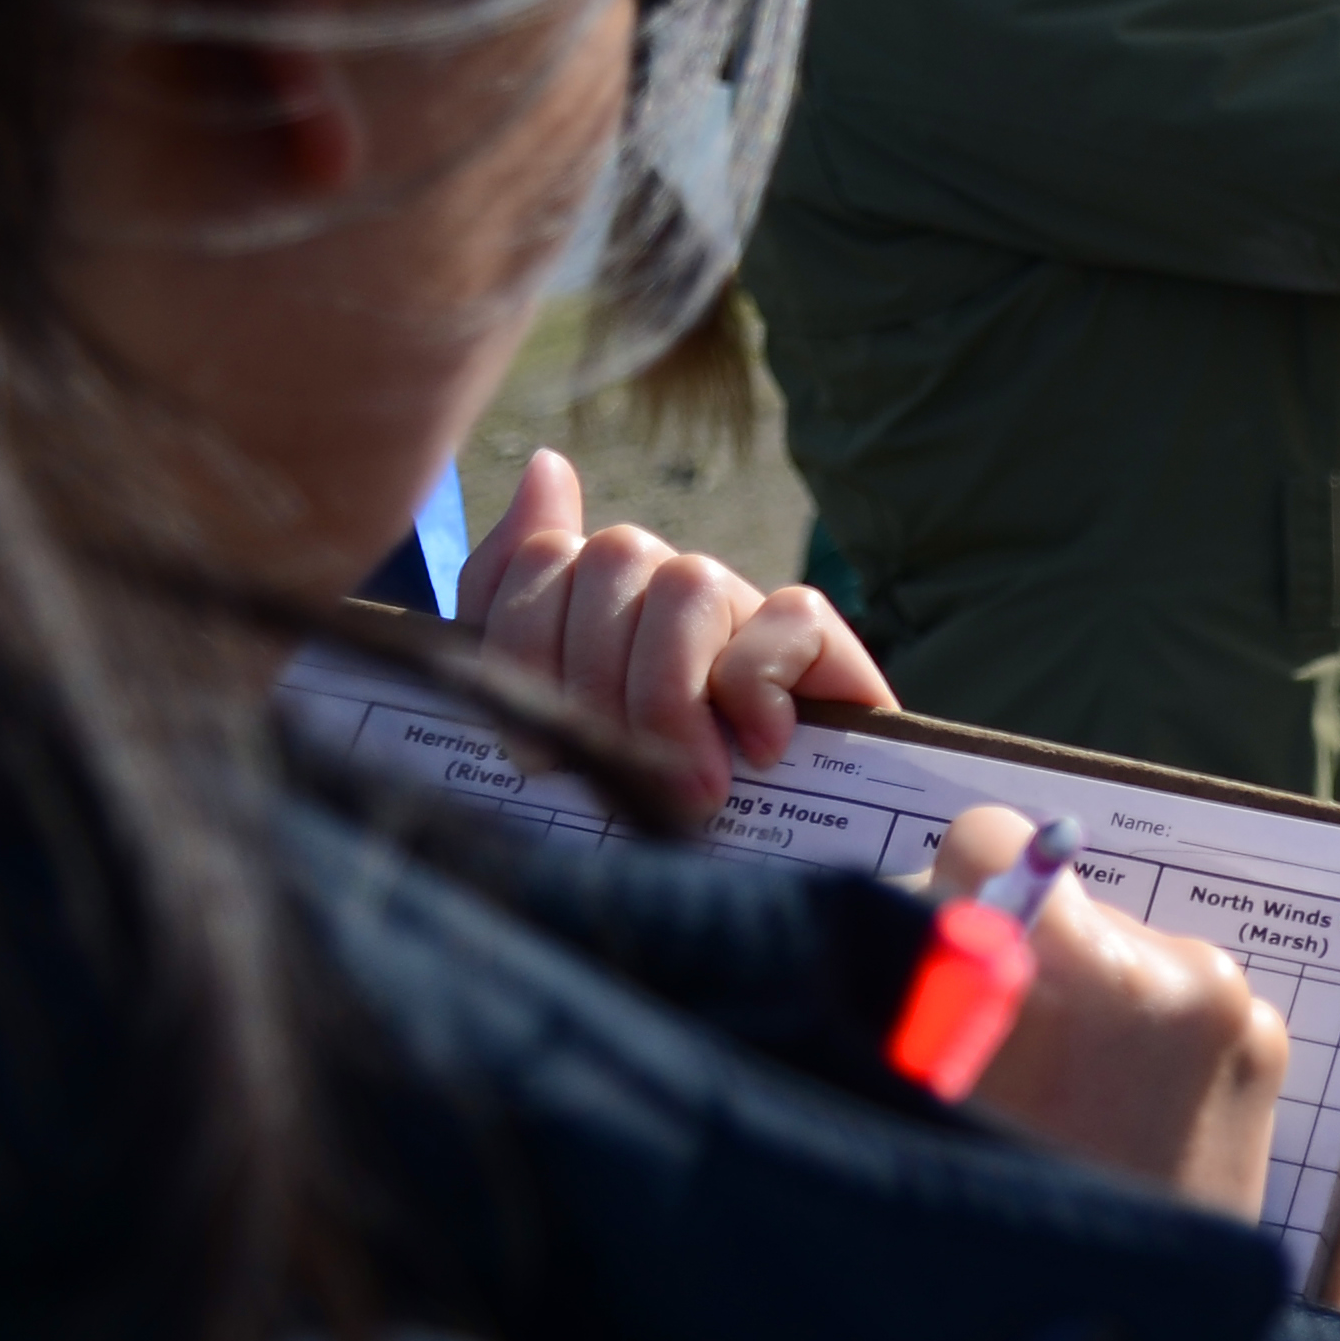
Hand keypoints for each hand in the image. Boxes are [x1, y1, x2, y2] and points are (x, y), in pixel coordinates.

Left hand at [455, 448, 893, 816]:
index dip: (518, 642)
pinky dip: (757, 686)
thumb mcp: (555, 726)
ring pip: (690, 582)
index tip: (530, 755)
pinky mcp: (823, 647)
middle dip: (590, 678)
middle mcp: (671, 593)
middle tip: (603, 774)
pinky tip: (758, 750)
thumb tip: (547, 465)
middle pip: (612, 556)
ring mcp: (747, 613)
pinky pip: (789, 618)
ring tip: (687, 789)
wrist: (768, 876)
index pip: (540, 556)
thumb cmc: (646, 813)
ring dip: (668, 695)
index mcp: (597, 604)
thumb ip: (516, 598)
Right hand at [931, 807, 1290, 1217]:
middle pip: (1058, 905)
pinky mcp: (1267, 1046)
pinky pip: (1174, 1000)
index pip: (995, 842)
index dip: (947, 897)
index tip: (942, 973)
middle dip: (1019, 965)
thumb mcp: (922, 1095)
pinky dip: (1137, 1042)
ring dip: (1082, 1008)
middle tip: (1000, 1074)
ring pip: (1119, 955)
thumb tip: (928, 906)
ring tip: (1066, 1119)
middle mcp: (1180, 971)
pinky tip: (1121, 1124)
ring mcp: (1237, 1009)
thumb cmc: (997, 1219)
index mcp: (1085, 979)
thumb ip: (923, 985)